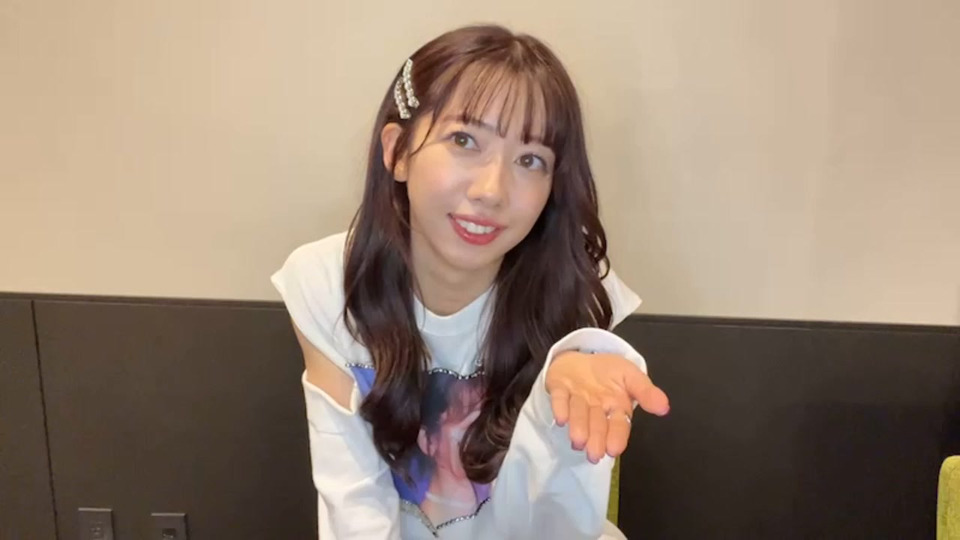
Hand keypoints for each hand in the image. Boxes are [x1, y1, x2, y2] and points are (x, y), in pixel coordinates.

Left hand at [546, 351, 668, 462]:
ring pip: (578, 414)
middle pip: (596, 424)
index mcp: (615, 407)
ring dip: (578, 427)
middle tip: (593, 455)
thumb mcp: (631, 375)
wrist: (581, 357)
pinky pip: (559, 398)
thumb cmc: (608, 372)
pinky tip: (561, 419)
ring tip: (578, 441)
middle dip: (595, 439)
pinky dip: (560, 407)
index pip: (618, 425)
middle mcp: (594, 408)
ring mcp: (575, 399)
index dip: (616, 437)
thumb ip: (646, 391)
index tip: (614, 450)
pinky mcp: (558, 388)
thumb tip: (664, 407)